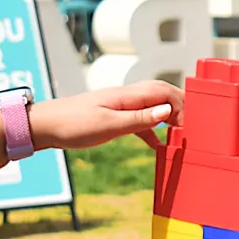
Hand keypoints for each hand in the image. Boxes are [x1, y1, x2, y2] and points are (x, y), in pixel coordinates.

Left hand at [29, 82, 180, 152]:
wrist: (43, 126)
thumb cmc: (73, 125)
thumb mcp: (109, 126)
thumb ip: (140, 119)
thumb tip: (168, 111)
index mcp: (128, 96)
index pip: (166, 93)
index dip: (183, 106)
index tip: (191, 127)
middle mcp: (126, 96)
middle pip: (162, 94)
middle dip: (182, 107)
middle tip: (194, 127)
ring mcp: (119, 105)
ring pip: (153, 106)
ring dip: (169, 117)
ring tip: (182, 135)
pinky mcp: (112, 116)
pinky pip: (139, 119)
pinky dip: (152, 129)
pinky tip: (157, 145)